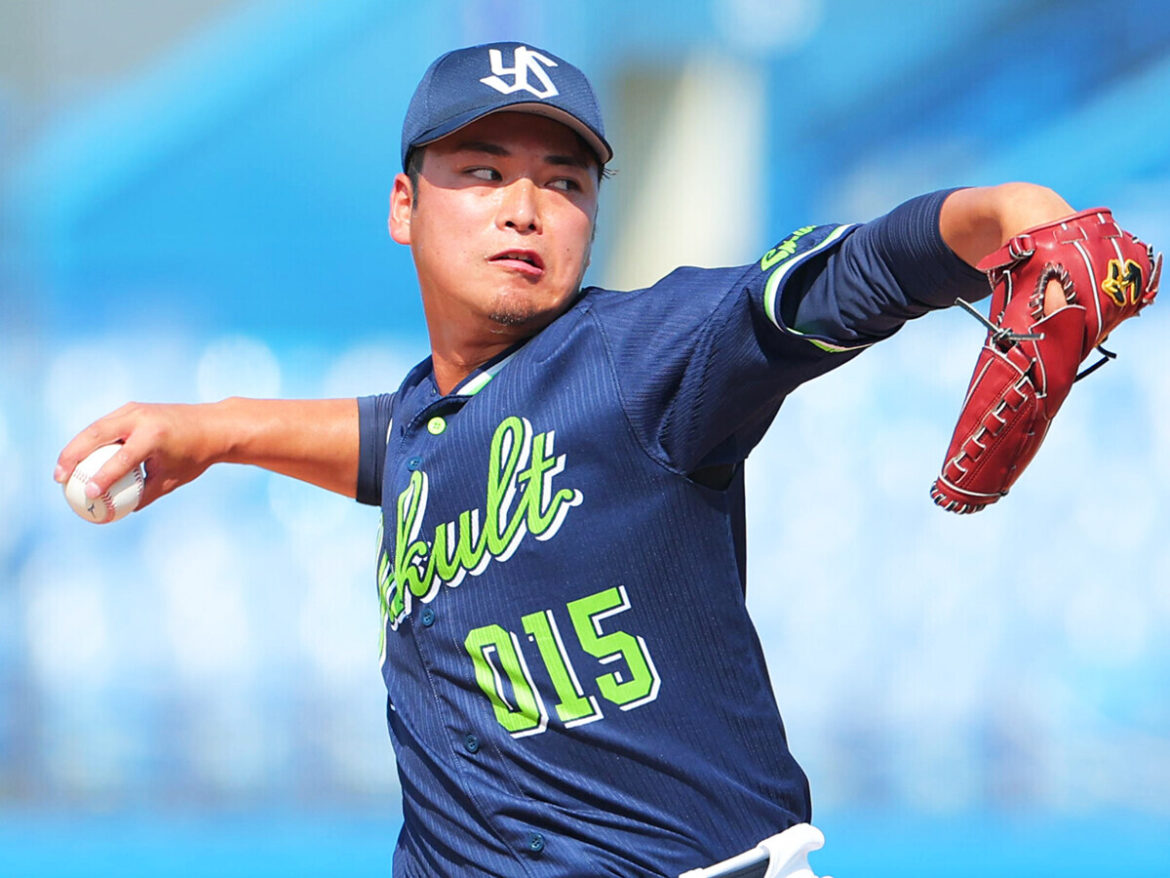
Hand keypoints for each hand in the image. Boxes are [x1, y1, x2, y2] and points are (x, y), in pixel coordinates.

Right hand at [54, 402, 220, 509]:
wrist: (212, 426)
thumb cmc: (194, 457)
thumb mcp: (172, 479)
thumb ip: (145, 494)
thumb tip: (118, 511)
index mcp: (154, 436)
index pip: (122, 458)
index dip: (103, 477)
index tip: (88, 495)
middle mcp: (141, 418)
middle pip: (97, 434)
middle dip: (73, 456)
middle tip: (60, 479)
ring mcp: (135, 410)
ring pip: (96, 427)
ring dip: (75, 447)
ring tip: (62, 470)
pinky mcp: (132, 408)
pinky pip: (105, 425)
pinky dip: (89, 440)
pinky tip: (78, 459)